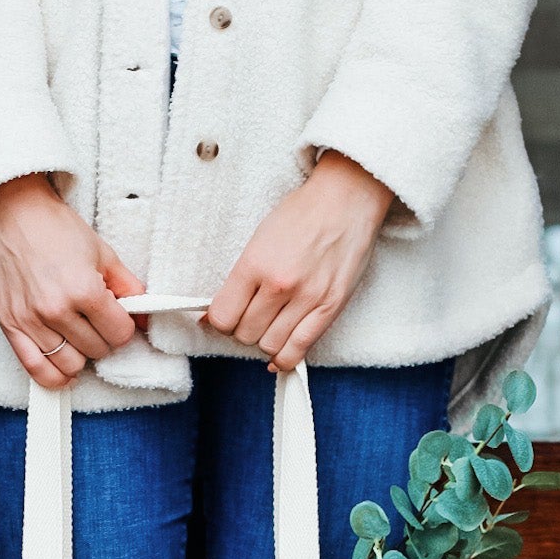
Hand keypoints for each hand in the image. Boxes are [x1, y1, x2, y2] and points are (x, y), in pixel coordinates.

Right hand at [0, 175, 142, 388]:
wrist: (10, 212)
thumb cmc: (54, 228)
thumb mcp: (102, 252)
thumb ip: (129, 288)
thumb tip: (144, 317)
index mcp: (84, 289)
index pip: (120, 334)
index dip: (124, 326)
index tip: (117, 317)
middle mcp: (57, 310)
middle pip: (98, 351)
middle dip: (103, 338)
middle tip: (95, 320)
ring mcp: (31, 321)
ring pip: (71, 365)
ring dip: (81, 355)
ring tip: (78, 336)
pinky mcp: (10, 326)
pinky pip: (36, 370)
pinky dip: (54, 377)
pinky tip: (65, 372)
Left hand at [205, 152, 394, 371]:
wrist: (346, 199)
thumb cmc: (302, 215)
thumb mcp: (259, 239)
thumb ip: (238, 280)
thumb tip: (213, 317)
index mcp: (255, 263)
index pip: (223, 317)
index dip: (220, 321)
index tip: (227, 315)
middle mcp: (279, 284)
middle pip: (245, 334)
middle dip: (243, 330)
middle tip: (252, 316)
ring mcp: (307, 298)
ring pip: (269, 346)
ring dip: (265, 341)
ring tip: (270, 326)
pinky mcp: (330, 308)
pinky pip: (299, 350)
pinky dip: (285, 358)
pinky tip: (280, 353)